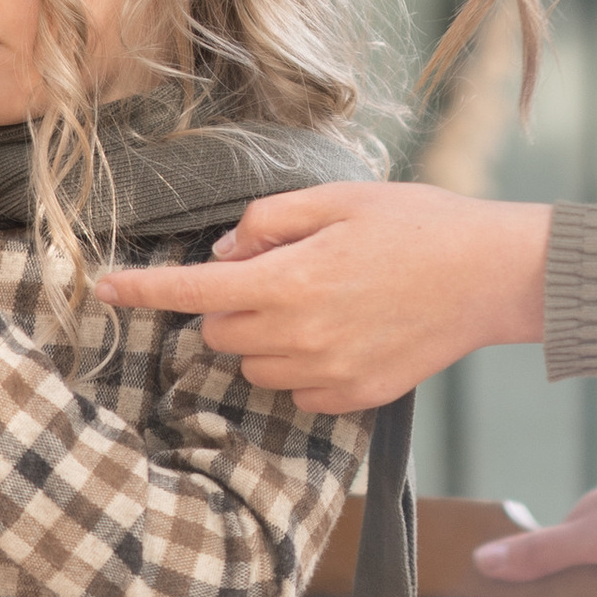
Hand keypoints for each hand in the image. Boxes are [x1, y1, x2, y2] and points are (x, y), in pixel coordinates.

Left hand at [98, 181, 551, 413]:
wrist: (492, 275)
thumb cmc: (418, 224)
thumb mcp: (339, 198)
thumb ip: (268, 222)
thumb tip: (225, 252)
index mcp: (290, 280)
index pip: (193, 291)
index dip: (142, 290)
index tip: (105, 288)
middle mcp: (300, 336)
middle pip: (220, 331)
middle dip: (230, 301)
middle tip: (282, 267)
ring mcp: (328, 374)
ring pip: (254, 365)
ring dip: (264, 335)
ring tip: (322, 298)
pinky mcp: (354, 398)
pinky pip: (296, 392)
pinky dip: (301, 365)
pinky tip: (342, 332)